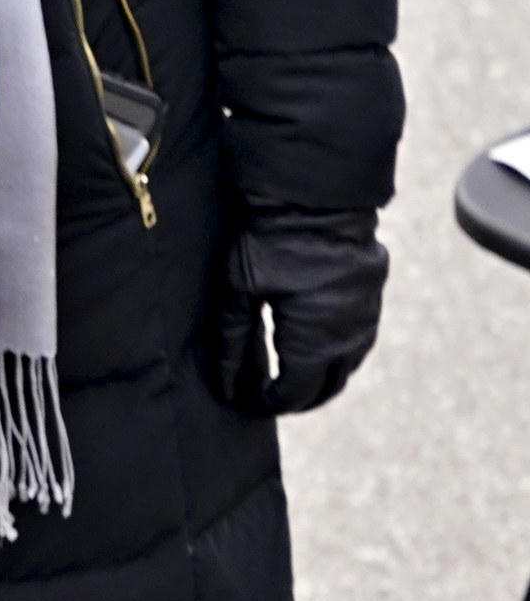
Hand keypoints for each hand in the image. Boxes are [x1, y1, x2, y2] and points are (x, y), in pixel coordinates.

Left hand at [209, 208, 387, 415]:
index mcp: (315, 342)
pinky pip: (361, 339)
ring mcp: (368, 316)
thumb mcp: (239, 294)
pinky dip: (339, 353)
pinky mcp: (374, 296)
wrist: (316, 198)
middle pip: (328, 387)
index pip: (295, 393)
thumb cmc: (268, 244)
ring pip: (349, 365)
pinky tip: (317, 346)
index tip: (248, 402)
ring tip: (290, 376)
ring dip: (322, 377)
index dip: (269, 403)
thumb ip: (233, 344)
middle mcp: (349, 337)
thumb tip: (226, 388)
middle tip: (267, 396)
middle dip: (297, 398)